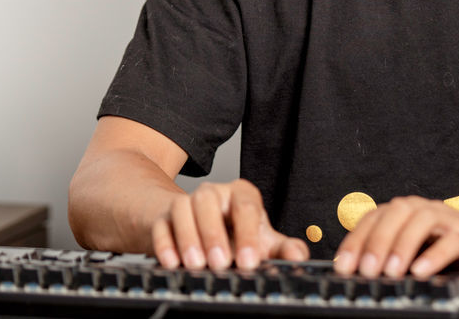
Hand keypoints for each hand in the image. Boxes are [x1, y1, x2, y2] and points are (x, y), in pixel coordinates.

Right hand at [150, 179, 308, 271]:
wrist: (203, 230)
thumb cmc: (237, 235)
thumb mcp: (262, 241)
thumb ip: (282, 249)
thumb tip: (298, 255)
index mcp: (241, 194)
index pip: (246, 206)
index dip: (248, 233)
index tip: (249, 261)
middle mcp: (213, 193)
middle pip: (209, 201)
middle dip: (214, 234)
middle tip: (220, 263)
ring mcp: (186, 201)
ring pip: (182, 207)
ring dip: (188, 237)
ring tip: (196, 264)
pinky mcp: (164, 216)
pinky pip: (161, 223)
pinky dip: (164, 243)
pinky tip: (171, 262)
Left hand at [333, 196, 458, 287]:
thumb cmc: (451, 254)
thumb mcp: (415, 253)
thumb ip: (390, 256)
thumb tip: (356, 273)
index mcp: (406, 212)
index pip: (374, 218)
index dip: (356, 240)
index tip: (344, 267)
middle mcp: (426, 209)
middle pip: (396, 213)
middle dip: (378, 242)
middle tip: (366, 271)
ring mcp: (450, 220)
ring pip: (423, 221)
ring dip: (404, 246)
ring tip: (392, 272)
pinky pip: (453, 241)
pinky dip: (435, 255)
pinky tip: (421, 271)